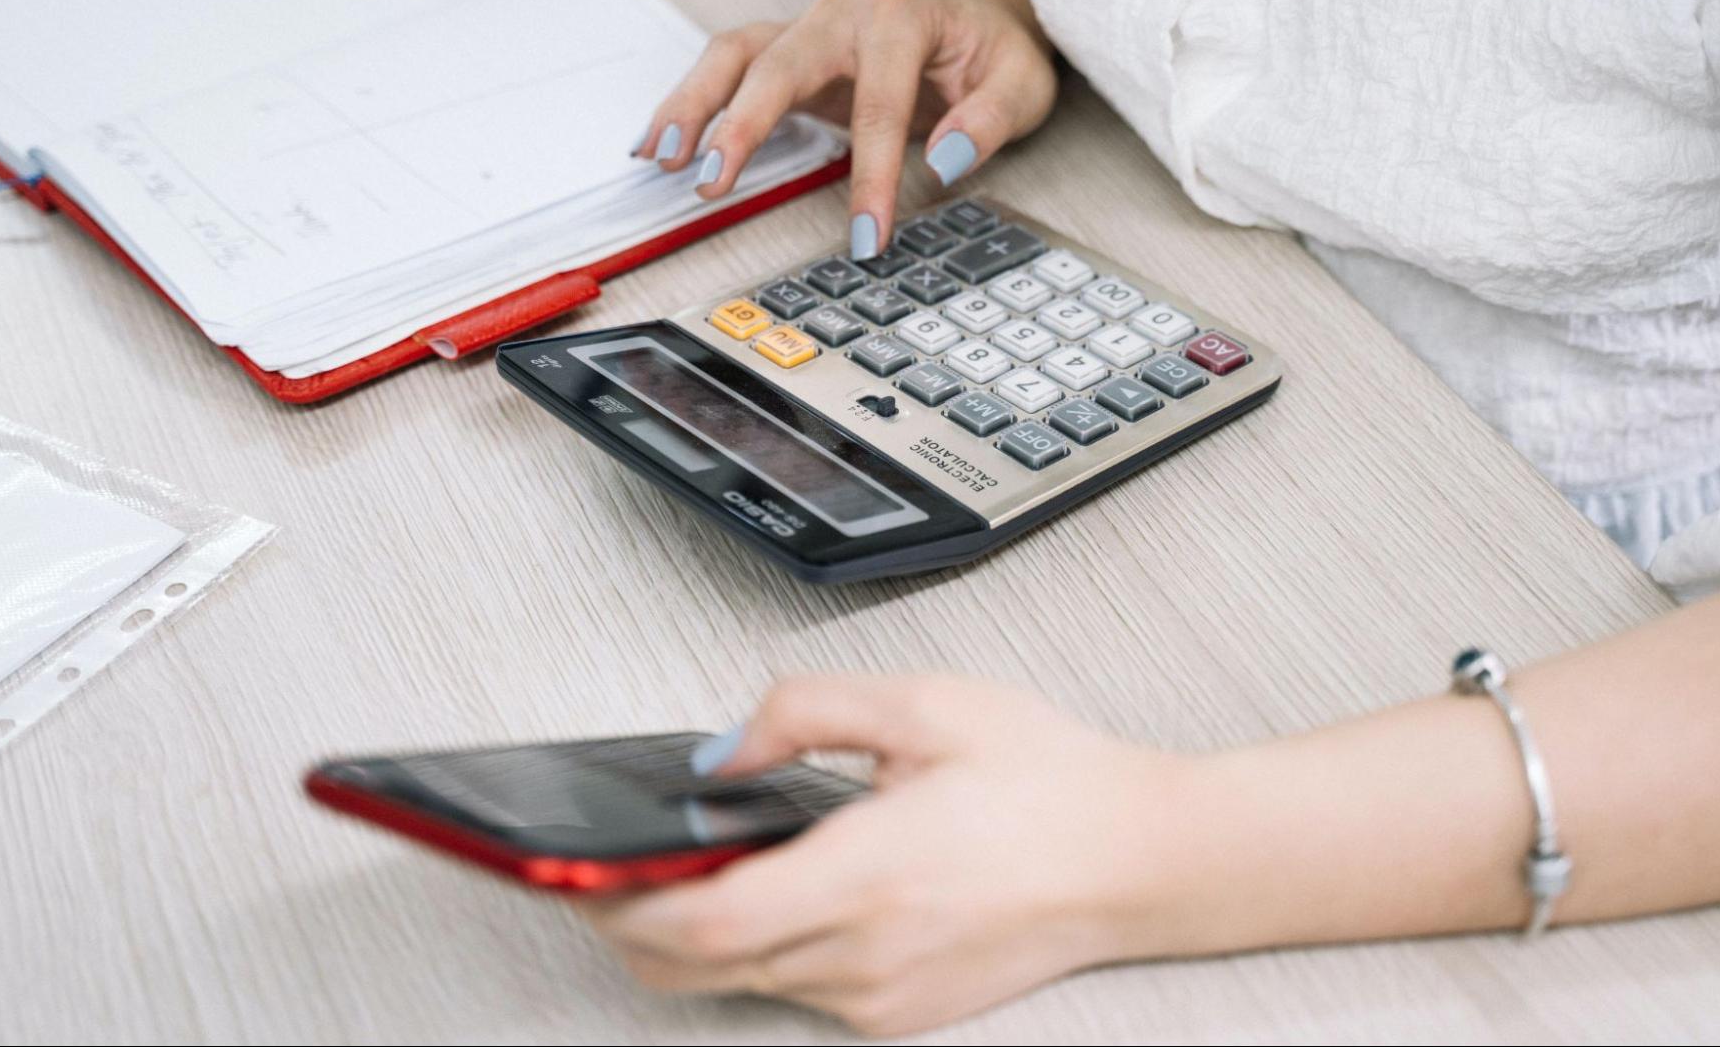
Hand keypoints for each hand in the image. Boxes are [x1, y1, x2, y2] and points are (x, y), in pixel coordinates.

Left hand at [570, 675, 1190, 1036]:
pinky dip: (758, 950)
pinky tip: (772, 893)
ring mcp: (882, 998)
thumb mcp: (925, 704)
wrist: (1141, 860)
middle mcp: (867, 954)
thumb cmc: (1049, 780)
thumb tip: (721, 752)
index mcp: (869, 873)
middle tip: (597, 874)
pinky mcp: (899, 1014)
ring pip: (741, 983)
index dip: (621, 905)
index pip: (704, 923)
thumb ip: (803, 710)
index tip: (578, 873)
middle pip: (697, 969)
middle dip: (630, 925)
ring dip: (692, 938)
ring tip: (677, 873)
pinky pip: (794, 991)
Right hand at [630, 0, 1056, 257]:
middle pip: (781, 63)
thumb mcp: (1022, 85)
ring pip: (735, 55)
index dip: (871, 177)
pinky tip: (659, 143)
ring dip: (693, 105)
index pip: (879, 102)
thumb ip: (988, 121)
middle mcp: (844, 6)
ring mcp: (808, 21)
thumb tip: (943, 160)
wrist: (976, 16)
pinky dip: (690, 102)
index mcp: (902, 10)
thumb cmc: (994, 52)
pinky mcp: (787, 46)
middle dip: (744, 125)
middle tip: (715, 183)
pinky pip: (727, 67)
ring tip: (663, 158)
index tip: (865, 238)